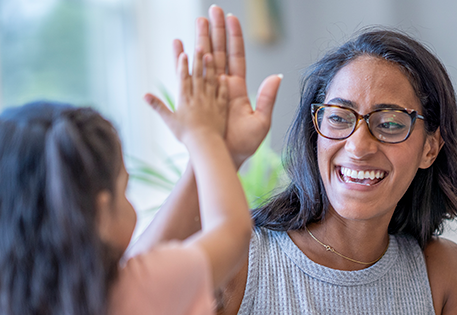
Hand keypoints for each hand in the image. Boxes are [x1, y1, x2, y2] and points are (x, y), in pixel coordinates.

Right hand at [145, 49, 227, 143]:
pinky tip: (223, 76)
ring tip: (210, 55)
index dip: (183, 65)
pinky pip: (222, 94)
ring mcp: (211, 101)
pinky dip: (223, 85)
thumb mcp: (168, 120)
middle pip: (198, 75)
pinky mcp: (221, 108)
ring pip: (210, 81)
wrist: (204, 144)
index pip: (183, 78)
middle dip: (198, 60)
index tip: (184, 53)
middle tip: (199, 45)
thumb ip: (157, 106)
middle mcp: (198, 97)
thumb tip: (144, 95)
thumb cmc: (185, 134)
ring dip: (210, 67)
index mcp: (185, 99)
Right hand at [179, 6, 281, 166]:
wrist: (224, 157)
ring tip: (198, 20)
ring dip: (202, 38)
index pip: (236, 56)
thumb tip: (277, 76)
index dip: (234, 37)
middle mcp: (223, 85)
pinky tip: (179, 43)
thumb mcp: (261, 121)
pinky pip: (189, 73)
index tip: (231, 18)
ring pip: (204, 58)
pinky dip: (183, 58)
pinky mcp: (196, 96)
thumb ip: (267, 98)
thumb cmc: (243, 144)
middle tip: (212, 10)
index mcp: (238, 88)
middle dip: (216, 30)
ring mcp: (208, 89)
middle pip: (220, 51)